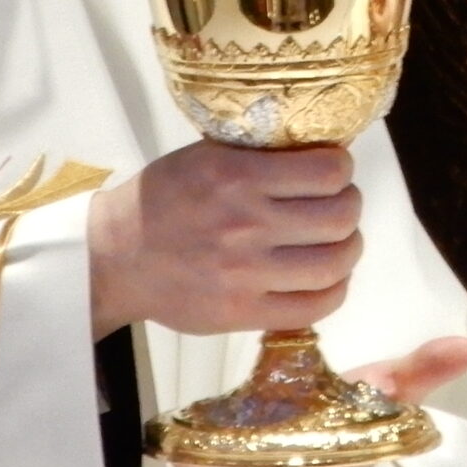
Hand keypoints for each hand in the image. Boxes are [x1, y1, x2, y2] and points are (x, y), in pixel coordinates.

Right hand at [85, 142, 360, 336]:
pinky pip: (315, 306)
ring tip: (339, 240)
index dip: (342, 168)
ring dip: (349, 247)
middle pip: (340, 217)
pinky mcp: (243, 313)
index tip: (334, 170)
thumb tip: (322, 153)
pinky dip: (335, 289)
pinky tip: (327, 276)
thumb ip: (260, 155)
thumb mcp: (206, 156)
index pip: (328, 172)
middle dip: (350, 205)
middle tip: (340, 203)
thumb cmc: (164, 199)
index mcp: (237, 176)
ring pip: (335, 263)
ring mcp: (247, 274)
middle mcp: (246, 225)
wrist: (117, 256)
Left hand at [174, 336, 466, 466]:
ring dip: (212, 453)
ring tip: (196, 428)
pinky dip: (189, 459)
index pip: (330, 457)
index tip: (301, 427)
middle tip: (235, 416)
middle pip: (274, 466)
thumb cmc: (347, 421)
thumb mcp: (385, 395)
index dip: (314, 444)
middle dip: (254, 446)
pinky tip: (177, 436)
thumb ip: (421, 371)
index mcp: (337, 459)